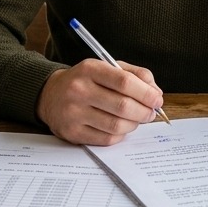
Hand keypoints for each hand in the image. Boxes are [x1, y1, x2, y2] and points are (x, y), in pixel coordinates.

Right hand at [36, 59, 164, 144]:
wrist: (50, 95)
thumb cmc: (86, 81)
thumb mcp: (107, 67)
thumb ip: (135, 75)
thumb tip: (155, 93)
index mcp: (90, 69)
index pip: (124, 82)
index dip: (146, 93)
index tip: (157, 99)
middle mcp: (79, 90)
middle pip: (123, 106)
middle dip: (144, 112)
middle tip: (151, 113)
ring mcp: (74, 113)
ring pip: (117, 125)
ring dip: (134, 124)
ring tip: (137, 119)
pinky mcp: (72, 133)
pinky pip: (107, 139)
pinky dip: (120, 135)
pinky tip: (121, 127)